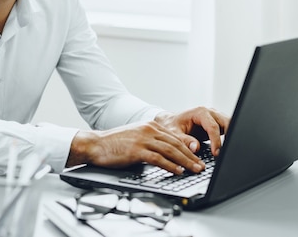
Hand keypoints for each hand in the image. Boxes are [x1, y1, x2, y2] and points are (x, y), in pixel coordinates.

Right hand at [66, 118, 218, 174]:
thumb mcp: (136, 138)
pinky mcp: (137, 150)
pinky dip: (170, 166)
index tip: (198, 157)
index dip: (188, 148)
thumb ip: (151, 143)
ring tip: (195, 170)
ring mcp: (143, 139)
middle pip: (176, 144)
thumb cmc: (113, 144)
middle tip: (202, 165)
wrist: (95, 144)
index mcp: (150, 126)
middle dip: (191, 156)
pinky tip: (178, 171)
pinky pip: (158, 159)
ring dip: (186, 161)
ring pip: (170, 151)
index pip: (175, 137)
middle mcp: (149, 130)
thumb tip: (165, 155)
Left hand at [154, 107, 229, 156]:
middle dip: (229, 136)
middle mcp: (210, 113)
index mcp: (200, 112)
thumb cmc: (172, 125)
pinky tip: (225, 149)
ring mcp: (215, 117)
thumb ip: (184, 140)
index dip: (216, 141)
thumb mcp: (174, 133)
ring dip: (230, 137)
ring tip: (227, 151)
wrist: (171, 121)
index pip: (213, 126)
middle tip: (225, 152)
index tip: (216, 153)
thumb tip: (195, 148)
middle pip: (227, 122)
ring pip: (230, 125)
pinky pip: (227, 129)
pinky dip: (229, 138)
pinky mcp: (217, 124)